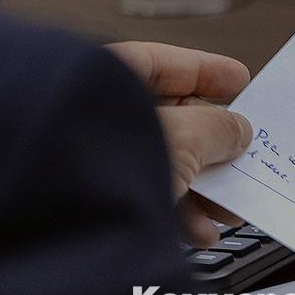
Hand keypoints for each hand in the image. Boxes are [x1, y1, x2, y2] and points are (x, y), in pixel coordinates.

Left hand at [106, 41, 252, 246]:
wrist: (53, 220)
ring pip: (159, 162)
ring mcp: (87, 154)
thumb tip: (237, 130)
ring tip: (226, 209)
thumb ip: (217, 128)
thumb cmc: (103, 161)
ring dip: (201, 188)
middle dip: (211, 147)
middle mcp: (89, 111)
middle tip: (241, 157)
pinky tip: (198, 230)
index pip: (161, 63)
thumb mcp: (183, 136)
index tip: (239, 81)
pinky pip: (141, 194)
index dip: (206, 71)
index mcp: (100, 76)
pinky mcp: (88, 195)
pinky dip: (174, 210)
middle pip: (168, 119)